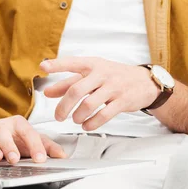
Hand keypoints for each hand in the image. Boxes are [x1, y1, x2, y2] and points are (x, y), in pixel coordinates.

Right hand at [0, 116, 66, 163]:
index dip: (35, 146)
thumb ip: (48, 147)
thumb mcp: (33, 140)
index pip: (28, 132)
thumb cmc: (15, 137)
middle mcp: (1, 126)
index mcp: (18, 123)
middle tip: (15, 159)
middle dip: (9, 146)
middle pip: (4, 133)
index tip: (40, 159)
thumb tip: (62, 155)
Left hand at [40, 57, 160, 131]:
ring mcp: (114, 87)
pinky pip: (104, 115)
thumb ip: (69, 83)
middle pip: (77, 90)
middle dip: (64, 106)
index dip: (57, 64)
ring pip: (89, 105)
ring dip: (77, 116)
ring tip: (75, 120)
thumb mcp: (92, 75)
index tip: (43, 66)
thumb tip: (47, 92)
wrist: (144, 82)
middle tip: (58, 116)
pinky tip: (86, 125)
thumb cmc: (114, 76)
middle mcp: (102, 74)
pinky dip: (91, 123)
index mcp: (93, 64)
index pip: (72, 63)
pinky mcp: (123, 101)